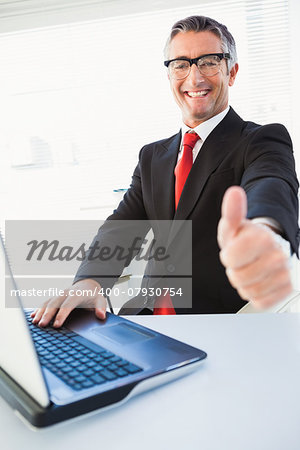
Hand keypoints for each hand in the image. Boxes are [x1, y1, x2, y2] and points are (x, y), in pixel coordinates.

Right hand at [30, 278, 106, 326]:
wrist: (87, 285)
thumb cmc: (93, 295)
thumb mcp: (100, 300)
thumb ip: (101, 308)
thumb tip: (101, 316)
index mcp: (76, 295)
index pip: (68, 305)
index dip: (62, 315)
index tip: (57, 325)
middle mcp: (65, 294)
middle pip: (54, 304)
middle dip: (47, 315)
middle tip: (42, 325)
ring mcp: (59, 295)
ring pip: (48, 303)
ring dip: (40, 312)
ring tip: (35, 322)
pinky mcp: (55, 297)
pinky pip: (45, 303)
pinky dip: (38, 309)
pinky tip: (33, 316)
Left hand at [217, 186, 292, 308]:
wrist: (270, 248)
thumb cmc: (248, 238)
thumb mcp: (235, 225)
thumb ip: (232, 211)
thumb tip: (233, 193)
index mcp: (263, 238)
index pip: (229, 259)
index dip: (227, 256)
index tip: (235, 249)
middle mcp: (278, 256)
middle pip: (237, 278)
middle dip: (235, 270)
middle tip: (243, 260)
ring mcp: (285, 274)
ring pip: (248, 291)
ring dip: (244, 283)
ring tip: (251, 269)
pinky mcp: (287, 290)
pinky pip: (261, 302)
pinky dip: (256, 294)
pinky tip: (260, 280)